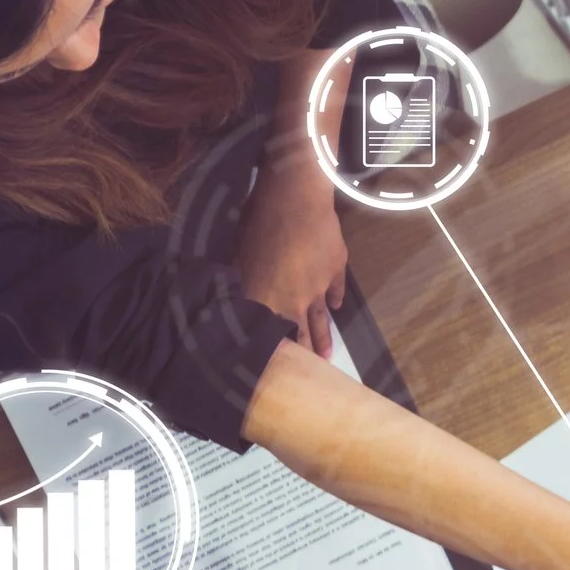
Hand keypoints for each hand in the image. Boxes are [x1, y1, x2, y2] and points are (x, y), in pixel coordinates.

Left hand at [236, 150, 347, 351]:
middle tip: (310, 371)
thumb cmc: (258, 222)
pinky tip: (336, 306)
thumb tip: (234, 290)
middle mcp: (295, 300)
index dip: (272, 354)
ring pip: (321, 319)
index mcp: (267, 298)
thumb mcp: (238, 252)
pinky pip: (336, 289)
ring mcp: (319, 286)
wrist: (296, 198)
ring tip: (327, 355)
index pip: (270, 335)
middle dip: (305, 354)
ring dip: (324, 338)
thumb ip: (240, 276)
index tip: (274, 370)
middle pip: (302, 334)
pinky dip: (335, 298)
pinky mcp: (336, 269)